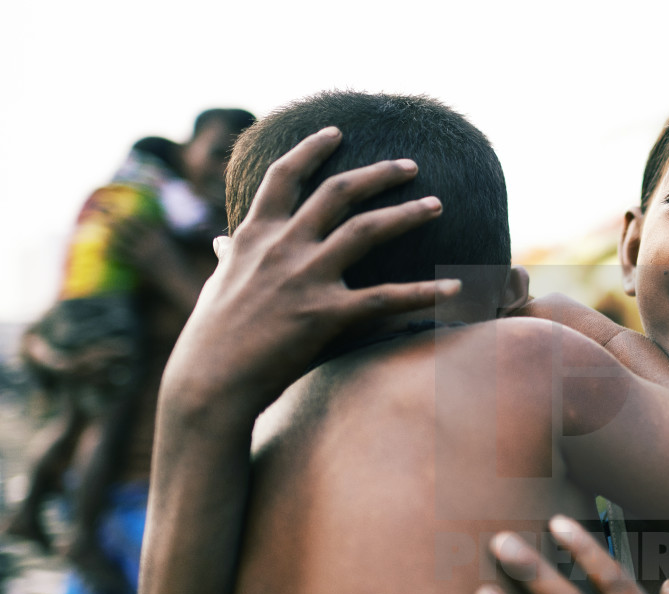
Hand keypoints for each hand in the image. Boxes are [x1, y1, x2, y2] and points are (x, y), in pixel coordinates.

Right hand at [164, 126, 459, 416]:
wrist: (209, 382)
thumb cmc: (212, 338)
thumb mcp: (217, 284)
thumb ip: (230, 257)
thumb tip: (222, 242)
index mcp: (254, 235)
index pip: (283, 176)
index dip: (311, 148)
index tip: (336, 131)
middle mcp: (282, 246)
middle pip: (338, 191)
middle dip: (379, 173)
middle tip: (411, 165)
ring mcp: (305, 277)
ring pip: (367, 229)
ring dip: (407, 213)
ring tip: (437, 204)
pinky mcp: (326, 314)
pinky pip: (387, 297)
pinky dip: (424, 292)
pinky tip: (455, 288)